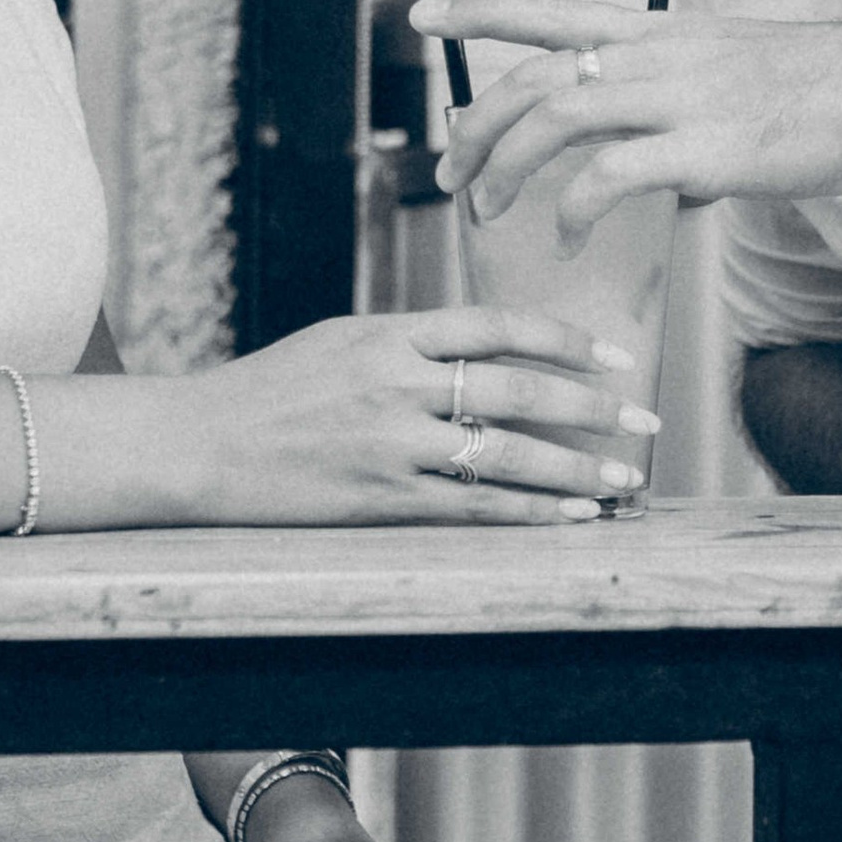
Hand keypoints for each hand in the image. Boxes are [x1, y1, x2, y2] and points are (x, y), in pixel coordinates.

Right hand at [193, 304, 659, 523]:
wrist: (195, 445)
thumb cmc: (265, 392)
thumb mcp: (338, 341)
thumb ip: (408, 343)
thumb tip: (482, 349)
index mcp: (388, 334)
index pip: (497, 326)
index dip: (565, 340)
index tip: (613, 357)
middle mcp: (395, 383)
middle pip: (519, 389)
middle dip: (594, 407)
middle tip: (646, 420)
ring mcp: (389, 444)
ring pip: (507, 454)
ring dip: (577, 470)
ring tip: (624, 481)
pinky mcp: (378, 498)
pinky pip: (472, 507)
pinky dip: (528, 511)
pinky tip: (568, 515)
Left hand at [413, 0, 841, 238]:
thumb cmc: (828, 96)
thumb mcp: (740, 90)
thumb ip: (692, 131)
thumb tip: (675, 185)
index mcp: (660, 35)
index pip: (551, 12)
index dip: (481, 11)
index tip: (424, 14)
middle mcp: (656, 56)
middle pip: (533, 77)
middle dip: (475, 124)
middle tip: (447, 171)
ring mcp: (677, 97)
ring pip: (555, 115)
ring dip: (505, 165)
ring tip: (484, 209)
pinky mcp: (703, 146)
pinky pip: (610, 177)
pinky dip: (574, 207)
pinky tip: (565, 236)